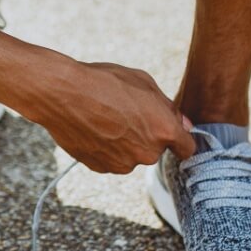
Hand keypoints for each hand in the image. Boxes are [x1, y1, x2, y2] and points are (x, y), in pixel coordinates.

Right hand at [28, 60, 195, 173]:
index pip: (187, 148)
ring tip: (106, 119)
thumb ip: (168, 108)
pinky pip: (111, 160)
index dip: (181, 140)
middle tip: (127, 114)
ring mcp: (122, 164)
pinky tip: (94, 128)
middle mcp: (147, 153)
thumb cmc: (104, 82)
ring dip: (126, 143)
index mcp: (164, 131)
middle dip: (147, 136)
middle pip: (156, 151)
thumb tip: (183, 125)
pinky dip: (106, 148)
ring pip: (132, 156)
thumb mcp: (144, 83)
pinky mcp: (101, 168)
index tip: (174, 134)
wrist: (63, 94)